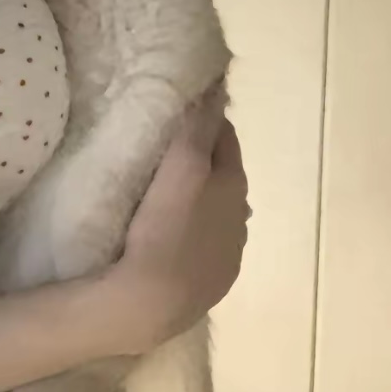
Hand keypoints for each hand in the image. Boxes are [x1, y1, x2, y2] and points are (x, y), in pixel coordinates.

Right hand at [95, 114, 248, 356]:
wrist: (150, 303)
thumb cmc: (163, 229)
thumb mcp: (181, 167)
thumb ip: (198, 127)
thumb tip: (216, 87)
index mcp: (235, 185)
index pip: (225, 138)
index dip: (205, 121)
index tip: (179, 111)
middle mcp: (240, 218)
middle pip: (223, 174)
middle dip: (203, 158)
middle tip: (166, 148)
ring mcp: (228, 254)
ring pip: (216, 210)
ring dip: (199, 196)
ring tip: (164, 192)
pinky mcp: (211, 282)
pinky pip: (206, 243)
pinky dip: (193, 230)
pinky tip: (171, 235)